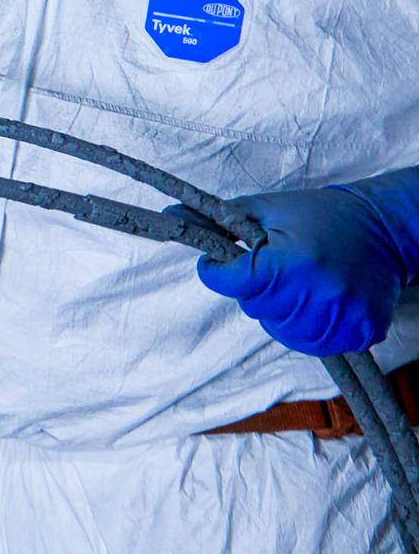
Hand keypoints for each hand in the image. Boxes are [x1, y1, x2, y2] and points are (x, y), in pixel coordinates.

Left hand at [197, 174, 418, 358]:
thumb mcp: (266, 209)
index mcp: (289, 261)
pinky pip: (318, 344)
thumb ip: (217, 218)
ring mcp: (342, 317)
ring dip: (284, 312)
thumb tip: (168, 215)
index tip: (222, 263)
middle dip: (258, 289)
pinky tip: (321, 301)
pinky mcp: (363, 332)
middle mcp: (317, 293)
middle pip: (256, 309)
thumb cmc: (319, 215)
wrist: (385, 227)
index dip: (219, 272)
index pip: (232, 282)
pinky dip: (311, 328)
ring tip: (302, 283)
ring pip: (284, 332)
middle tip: (280, 266)